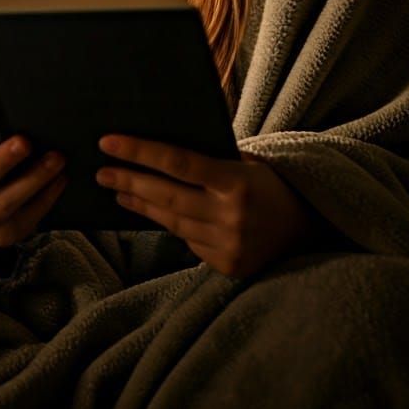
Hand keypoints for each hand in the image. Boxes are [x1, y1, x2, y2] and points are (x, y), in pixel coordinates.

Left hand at [96, 135, 313, 278]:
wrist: (308, 228)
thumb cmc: (268, 184)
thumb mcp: (246, 162)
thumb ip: (209, 160)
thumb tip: (156, 151)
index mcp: (237, 181)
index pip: (177, 162)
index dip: (139, 151)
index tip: (107, 142)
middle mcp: (232, 216)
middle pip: (166, 196)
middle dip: (128, 181)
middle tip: (101, 171)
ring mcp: (229, 245)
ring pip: (172, 222)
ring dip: (141, 205)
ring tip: (118, 191)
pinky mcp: (228, 267)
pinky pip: (188, 242)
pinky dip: (172, 225)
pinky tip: (153, 212)